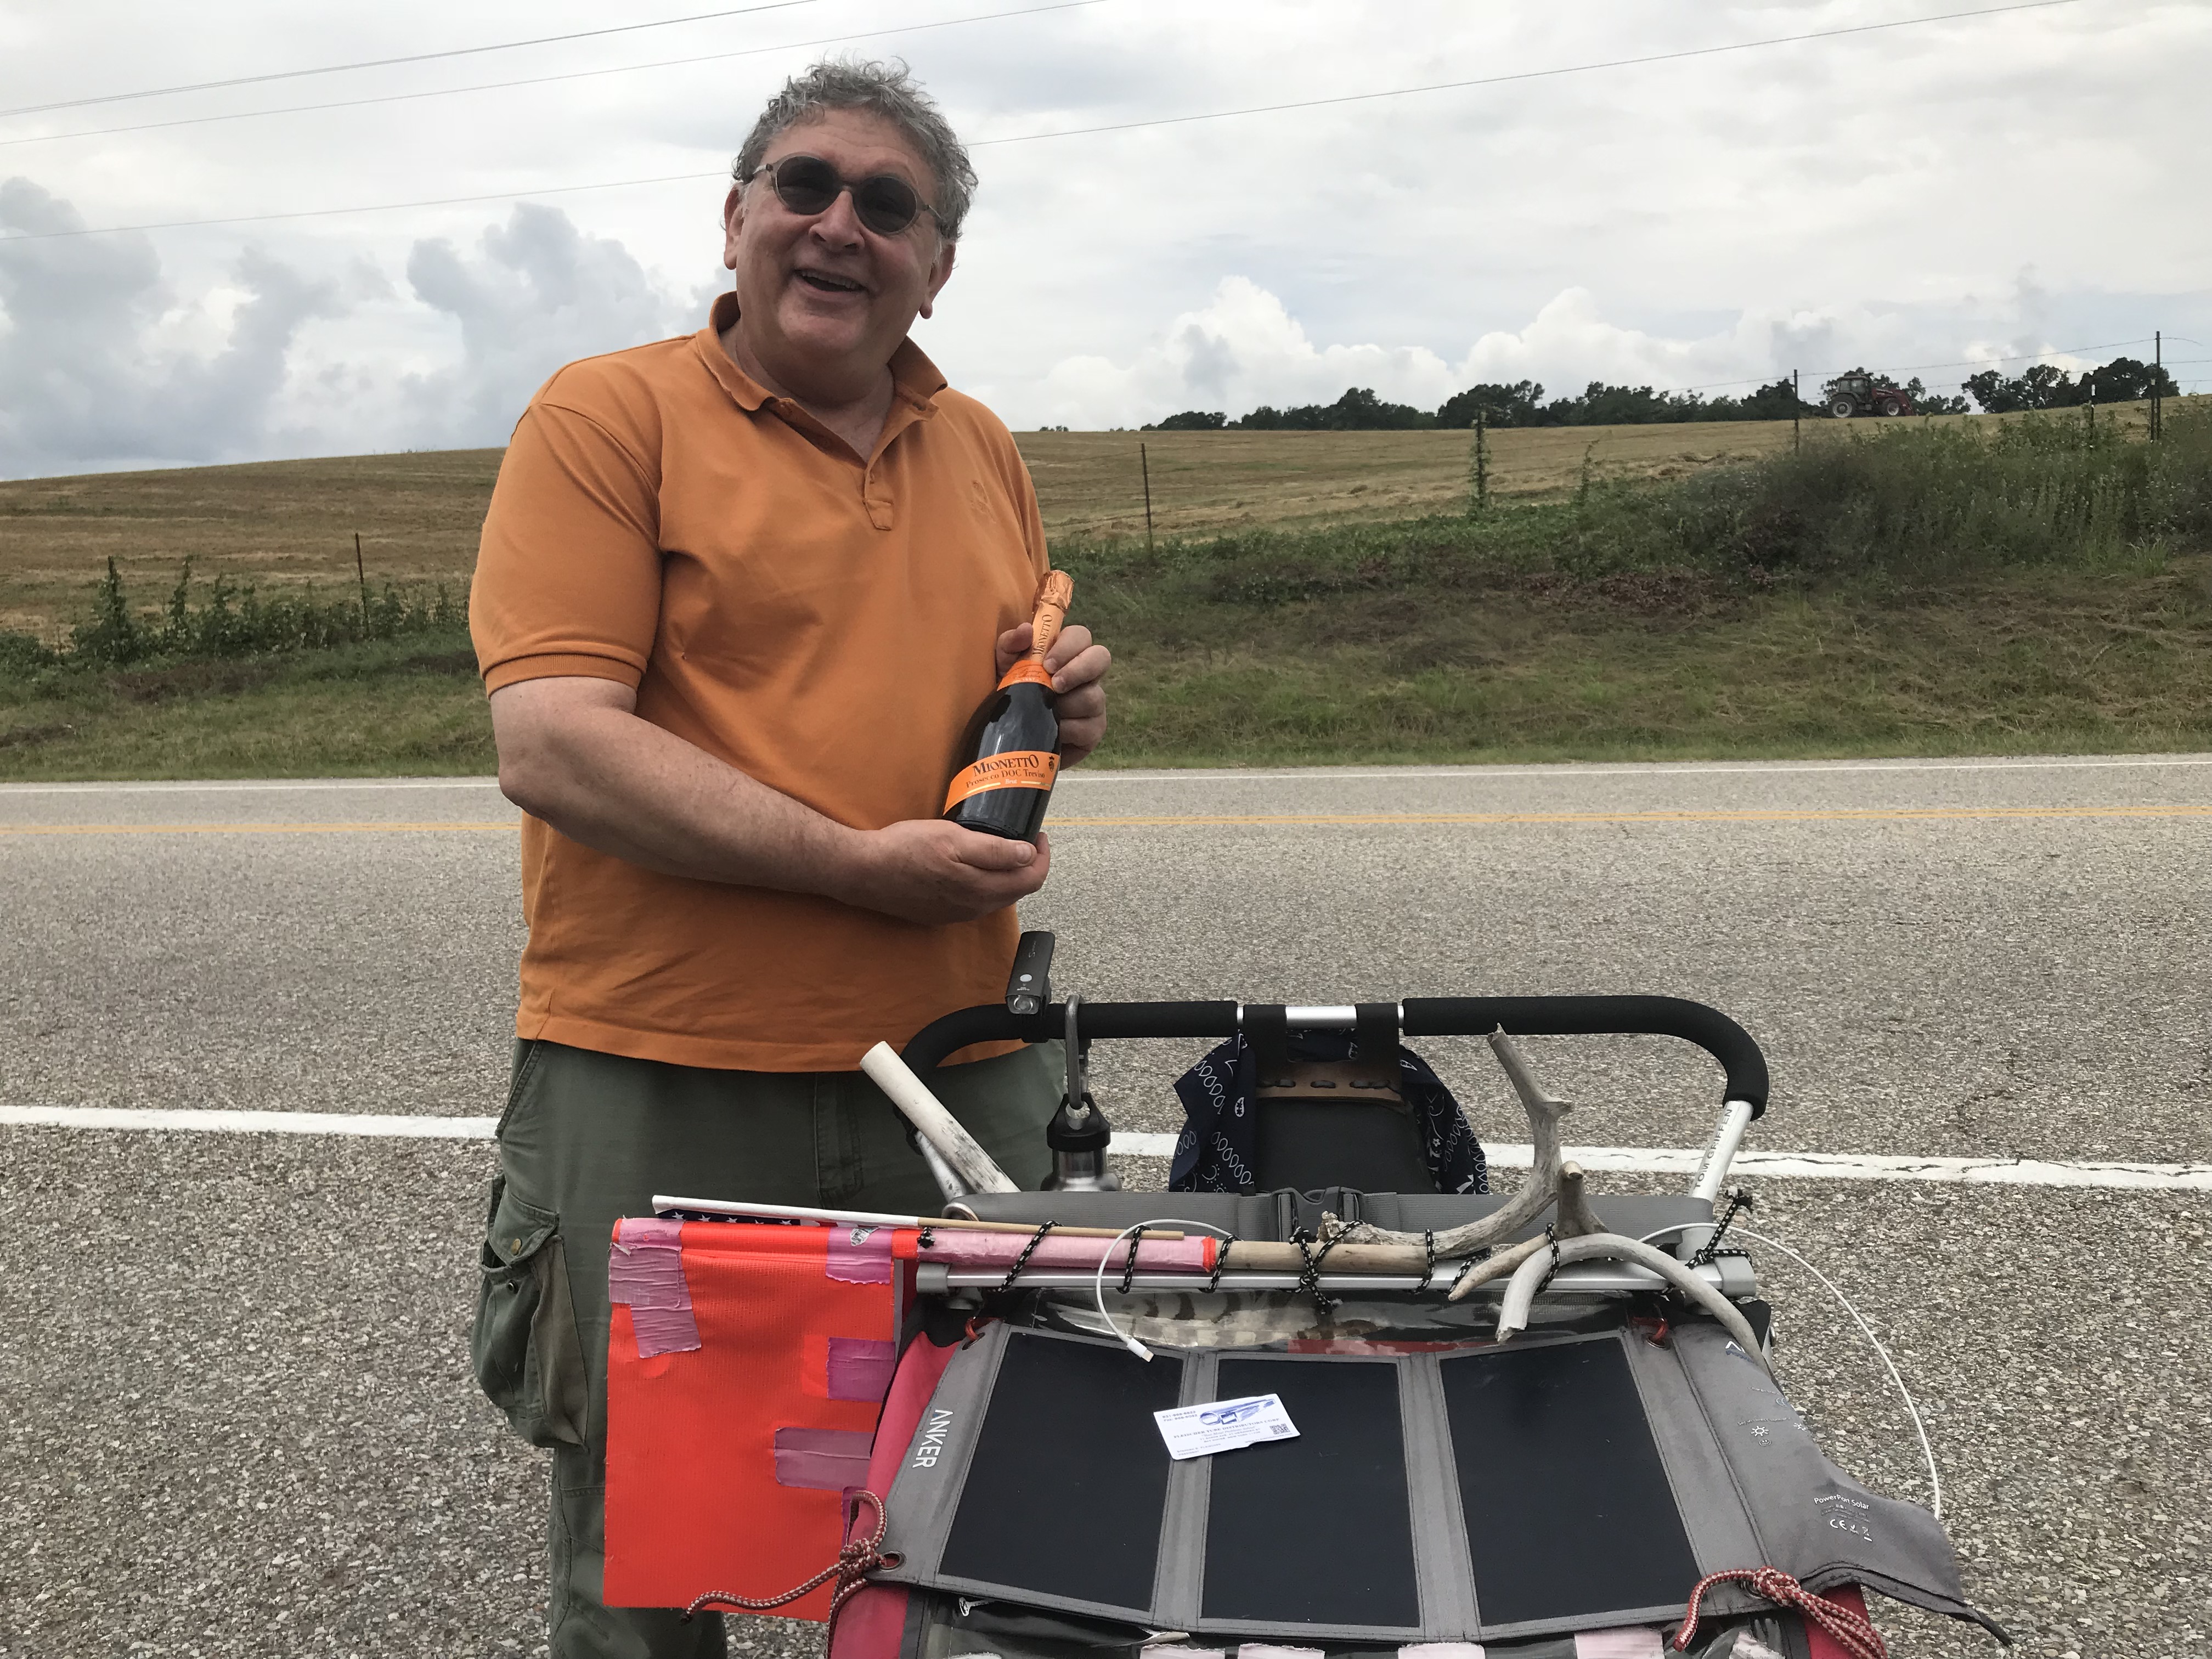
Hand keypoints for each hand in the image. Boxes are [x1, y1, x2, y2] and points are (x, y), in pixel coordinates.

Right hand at [841, 820, 1053, 924]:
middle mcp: (973, 908)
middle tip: (1024, 839)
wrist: (864, 872)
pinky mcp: (940, 915)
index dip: (1042, 857)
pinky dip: (985, 884)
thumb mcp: (953, 839)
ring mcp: (956, 914)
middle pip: (1016, 890)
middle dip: (1027, 866)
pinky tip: (973, 867)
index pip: (1031, 880)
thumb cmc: (905, 849)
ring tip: (1002, 850)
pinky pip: (975, 901)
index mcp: (981, 889)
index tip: (1038, 836)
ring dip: (1006, 876)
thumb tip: (1027, 855)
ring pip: (996, 897)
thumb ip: (994, 850)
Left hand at [997, 620, 1109, 765]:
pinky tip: (1054, 732)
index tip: (1047, 663)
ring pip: (1094, 696)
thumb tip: (1026, 630)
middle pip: (1101, 658)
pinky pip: (1089, 727)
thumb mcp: (1001, 668)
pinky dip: (1068, 730)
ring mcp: (1092, 702)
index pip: (1080, 636)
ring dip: (1067, 705)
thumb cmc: (1009, 696)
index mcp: (1065, 655)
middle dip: (1079, 670)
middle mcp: (1084, 675)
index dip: (1069, 646)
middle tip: (1055, 684)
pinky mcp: (1093, 730)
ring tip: (1046, 712)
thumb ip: (1009, 645)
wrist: (1008, 737)